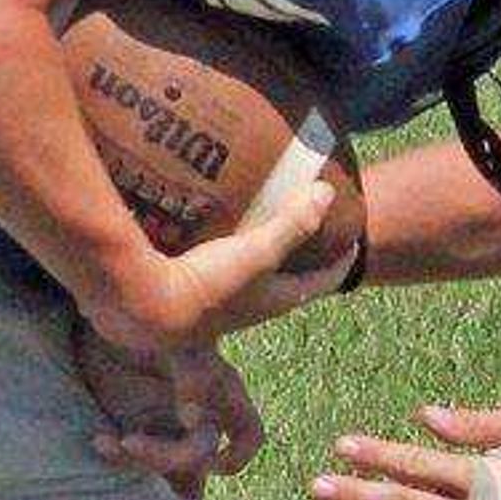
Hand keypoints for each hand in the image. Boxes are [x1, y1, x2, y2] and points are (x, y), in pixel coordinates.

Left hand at [73, 330, 265, 497]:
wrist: (104, 303)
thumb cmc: (145, 312)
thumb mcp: (175, 339)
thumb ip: (195, 375)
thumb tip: (197, 422)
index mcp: (218, 388)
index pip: (246, 434)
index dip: (236, 456)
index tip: (207, 462)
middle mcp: (196, 410)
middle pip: (197, 458)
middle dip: (165, 459)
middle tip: (128, 442)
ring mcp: (165, 420)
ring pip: (165, 464)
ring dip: (136, 461)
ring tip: (104, 441)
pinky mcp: (135, 423)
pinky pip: (135, 458)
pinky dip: (120, 457)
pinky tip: (100, 440)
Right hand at [84, 191, 339, 359]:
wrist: (147, 307)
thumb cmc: (209, 284)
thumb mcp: (257, 253)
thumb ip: (293, 224)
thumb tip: (327, 192)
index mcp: (276, 300)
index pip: (322, 282)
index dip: (340, 261)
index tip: (353, 238)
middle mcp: (252, 308)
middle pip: (288, 280)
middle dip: (300, 256)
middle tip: (306, 223)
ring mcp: (222, 304)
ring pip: (252, 275)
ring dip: (261, 252)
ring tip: (261, 219)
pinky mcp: (193, 292)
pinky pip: (220, 267)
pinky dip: (226, 248)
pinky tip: (214, 224)